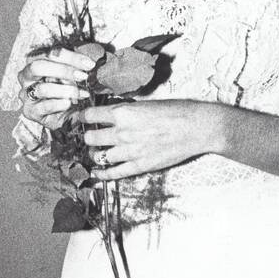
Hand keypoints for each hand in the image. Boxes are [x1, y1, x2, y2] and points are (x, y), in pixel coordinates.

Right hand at [18, 47, 93, 129]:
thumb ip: (77, 68)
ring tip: (82, 94)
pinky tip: (69, 103)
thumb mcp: (74, 77)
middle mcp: (27, 77)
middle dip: (63, 70)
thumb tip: (89, 63)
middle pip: (37, 67)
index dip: (70, 57)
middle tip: (83, 76)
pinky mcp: (30, 111)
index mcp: (37, 62)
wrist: (68, 116)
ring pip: (42, 88)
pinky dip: (58, 104)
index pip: (50, 54)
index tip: (89, 64)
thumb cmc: (69, 91)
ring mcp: (26, 94)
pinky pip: (43, 106)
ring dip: (65, 90)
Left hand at [82, 98, 224, 180]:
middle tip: (90, 136)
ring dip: (95, 154)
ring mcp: (130, 151)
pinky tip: (97, 172)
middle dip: (88, 136)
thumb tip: (112, 115)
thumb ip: (127, 111)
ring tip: (97, 152)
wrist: (197, 127)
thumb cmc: (177, 111)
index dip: (82, 117)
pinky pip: (113, 173)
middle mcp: (122, 132)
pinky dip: (102, 174)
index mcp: (123, 112)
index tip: (81, 118)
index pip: (90, 115)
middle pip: (90, 137)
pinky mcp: (139, 166)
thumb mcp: (147, 104)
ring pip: (99, 156)